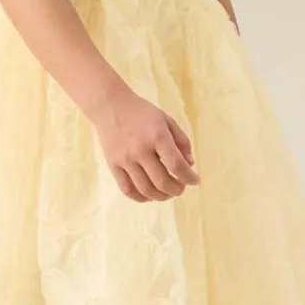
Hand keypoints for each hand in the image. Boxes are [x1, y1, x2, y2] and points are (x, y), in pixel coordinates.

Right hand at [90, 85, 199, 201]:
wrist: (110, 106)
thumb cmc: (141, 113)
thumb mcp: (166, 120)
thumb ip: (181, 141)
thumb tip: (189, 164)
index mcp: (157, 136)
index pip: (176, 165)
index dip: (189, 177)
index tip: (195, 181)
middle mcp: (140, 150)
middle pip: (162, 181)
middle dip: (176, 190)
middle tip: (181, 188)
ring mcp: (125, 159)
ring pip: (145, 189)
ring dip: (161, 196)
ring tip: (167, 193)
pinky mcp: (113, 165)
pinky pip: (127, 189)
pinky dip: (141, 197)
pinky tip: (149, 196)